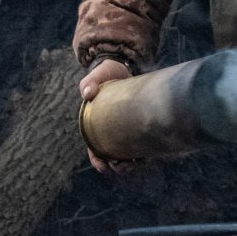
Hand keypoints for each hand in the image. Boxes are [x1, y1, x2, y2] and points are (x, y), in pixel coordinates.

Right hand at [79, 58, 132, 173]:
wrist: (124, 68)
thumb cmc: (106, 74)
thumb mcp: (97, 76)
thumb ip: (90, 82)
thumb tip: (87, 94)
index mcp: (95, 126)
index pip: (94, 151)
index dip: (98, 161)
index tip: (105, 165)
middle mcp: (110, 132)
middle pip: (112, 159)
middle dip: (118, 167)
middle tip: (126, 164)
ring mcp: (125, 130)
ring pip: (128, 156)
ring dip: (131, 164)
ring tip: (138, 162)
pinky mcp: (139, 126)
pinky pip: (141, 147)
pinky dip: (143, 154)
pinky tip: (148, 156)